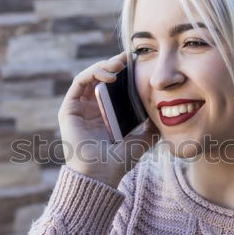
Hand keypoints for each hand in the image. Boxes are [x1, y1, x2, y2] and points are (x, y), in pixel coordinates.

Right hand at [58, 51, 159, 187]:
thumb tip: (164, 115)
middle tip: (128, 58)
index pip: (113, 86)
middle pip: (101, 77)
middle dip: (114, 65)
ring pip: (90, 76)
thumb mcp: (141, 140)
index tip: (137, 63)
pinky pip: (79, 82)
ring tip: (119, 66)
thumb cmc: (118, 162)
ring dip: (104, 66)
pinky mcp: (69, 109)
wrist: (101, 175)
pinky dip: (93, 73)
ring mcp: (78, 108)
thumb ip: (150, 127)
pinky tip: (110, 76)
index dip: (123, 73)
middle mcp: (90, 109)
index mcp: (105, 114)